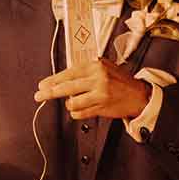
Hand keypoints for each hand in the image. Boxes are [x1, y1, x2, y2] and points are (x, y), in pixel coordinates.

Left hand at [35, 59, 150, 121]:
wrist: (139, 94)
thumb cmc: (120, 81)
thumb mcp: (104, 67)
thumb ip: (85, 70)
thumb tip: (61, 79)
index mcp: (96, 66)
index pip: (69, 73)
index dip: (53, 80)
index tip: (43, 85)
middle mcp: (97, 79)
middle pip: (66, 87)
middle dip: (50, 92)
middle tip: (39, 96)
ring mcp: (100, 94)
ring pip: (72, 102)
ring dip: (70, 104)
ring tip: (75, 101)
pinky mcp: (102, 108)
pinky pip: (79, 113)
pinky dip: (76, 112)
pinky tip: (81, 108)